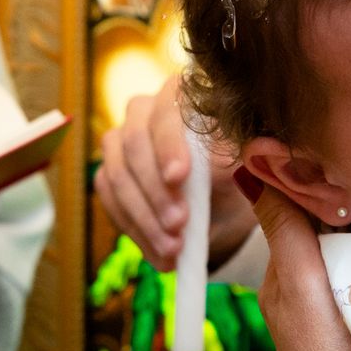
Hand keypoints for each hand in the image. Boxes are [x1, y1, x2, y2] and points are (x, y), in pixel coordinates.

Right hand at [94, 74, 256, 270]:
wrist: (222, 206)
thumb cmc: (236, 175)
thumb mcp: (243, 166)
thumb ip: (233, 156)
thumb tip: (239, 157)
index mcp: (181, 94)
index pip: (167, 110)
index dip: (169, 144)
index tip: (178, 178)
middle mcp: (144, 110)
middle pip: (135, 142)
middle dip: (156, 190)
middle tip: (178, 225)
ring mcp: (120, 141)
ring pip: (117, 175)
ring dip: (145, 217)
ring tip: (174, 249)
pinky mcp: (108, 174)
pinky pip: (110, 201)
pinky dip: (136, 231)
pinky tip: (162, 255)